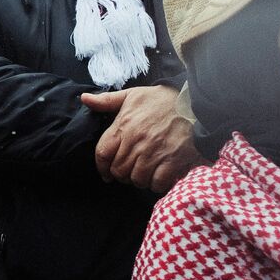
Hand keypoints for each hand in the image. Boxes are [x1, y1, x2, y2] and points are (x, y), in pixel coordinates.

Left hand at [81, 85, 198, 192]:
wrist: (195, 103)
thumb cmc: (162, 99)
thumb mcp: (132, 95)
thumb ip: (107, 100)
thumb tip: (84, 99)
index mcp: (123, 126)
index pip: (102, 153)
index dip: (101, 167)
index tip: (105, 173)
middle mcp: (136, 141)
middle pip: (119, 170)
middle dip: (121, 174)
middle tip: (129, 172)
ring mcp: (154, 152)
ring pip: (136, 179)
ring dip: (139, 180)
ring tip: (144, 173)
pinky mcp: (173, 161)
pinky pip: (157, 183)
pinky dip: (156, 184)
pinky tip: (159, 176)